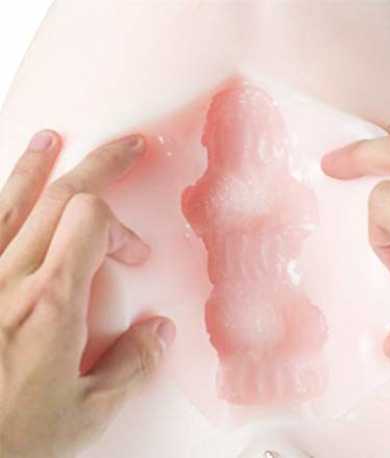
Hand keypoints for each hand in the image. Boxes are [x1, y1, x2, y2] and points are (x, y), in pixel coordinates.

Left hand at [0, 131, 175, 457]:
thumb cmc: (10, 438)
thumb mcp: (85, 415)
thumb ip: (131, 368)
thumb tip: (160, 332)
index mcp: (51, 303)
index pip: (92, 221)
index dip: (122, 228)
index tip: (134, 255)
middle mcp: (11, 278)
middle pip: (61, 196)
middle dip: (101, 166)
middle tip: (127, 147)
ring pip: (11, 200)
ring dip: (37, 166)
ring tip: (52, 139)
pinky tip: (4, 189)